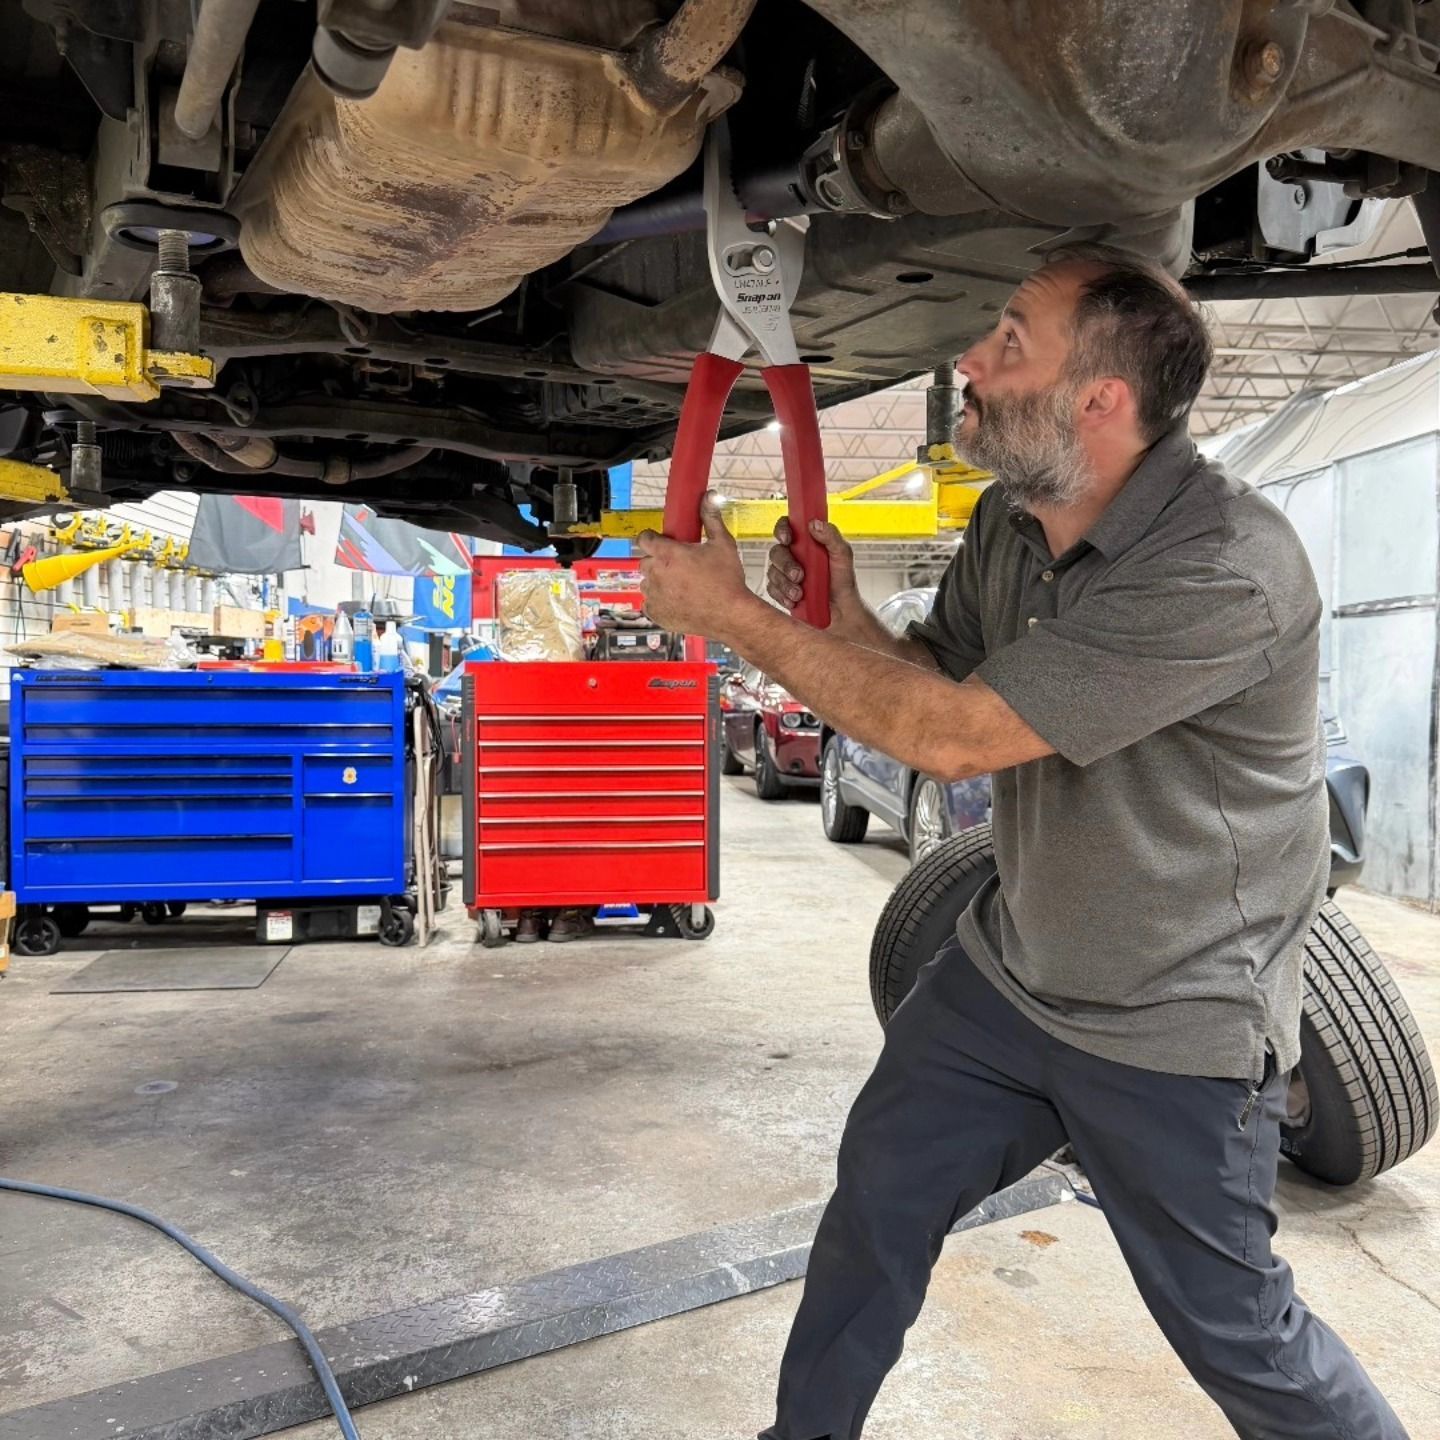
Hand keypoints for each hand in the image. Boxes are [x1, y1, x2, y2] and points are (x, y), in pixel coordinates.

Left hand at [637, 492, 760, 641]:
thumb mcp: (722, 544)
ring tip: (681, 584)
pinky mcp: (656, 613)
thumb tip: (709, 497)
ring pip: (647, 582)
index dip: (651, 538)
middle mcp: (656, 574)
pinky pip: (650, 603)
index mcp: (668, 554)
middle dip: (658, 561)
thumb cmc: (727, 582)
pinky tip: (679, 599)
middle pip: (646, 561)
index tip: (659, 541)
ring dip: (658, 581)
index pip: (644, 539)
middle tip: (679, 565)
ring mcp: (654, 595)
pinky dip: (660, 601)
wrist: (731, 615)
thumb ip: (711, 518)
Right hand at [765, 514, 860, 625]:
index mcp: (806, 542)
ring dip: (785, 584)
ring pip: (773, 572)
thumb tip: (815, 523)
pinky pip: (772, 590)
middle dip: (786, 564)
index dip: (782, 529)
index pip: (788, 527)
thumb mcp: (843, 555)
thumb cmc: (843, 582)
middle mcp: (793, 555)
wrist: (841, 611)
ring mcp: (785, 573)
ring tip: (800, 593)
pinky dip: (782, 596)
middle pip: (776, 552)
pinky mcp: (781, 590)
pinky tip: (794, 600)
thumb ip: (832, 536)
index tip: (787, 539)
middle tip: (799, 575)